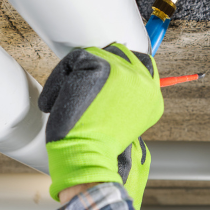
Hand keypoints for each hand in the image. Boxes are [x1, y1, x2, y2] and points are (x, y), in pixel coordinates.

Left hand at [38, 43, 162, 209]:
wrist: (88, 156)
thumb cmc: (98, 145)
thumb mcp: (121, 121)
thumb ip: (124, 97)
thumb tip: (109, 78)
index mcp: (152, 95)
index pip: (142, 63)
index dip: (117, 66)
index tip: (100, 80)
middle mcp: (143, 80)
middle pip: (116, 52)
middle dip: (94, 66)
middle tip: (79, 90)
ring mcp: (123, 72)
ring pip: (91, 56)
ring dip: (74, 76)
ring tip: (69, 103)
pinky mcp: (100, 67)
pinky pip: (72, 61)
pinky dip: (58, 81)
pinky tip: (57, 103)